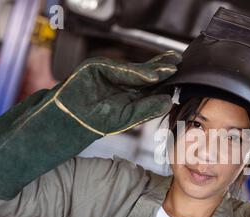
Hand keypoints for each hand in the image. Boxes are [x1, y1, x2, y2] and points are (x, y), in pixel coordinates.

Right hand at [55, 50, 181, 134]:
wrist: (68, 119)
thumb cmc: (94, 122)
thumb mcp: (126, 118)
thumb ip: (146, 110)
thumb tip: (168, 101)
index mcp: (130, 96)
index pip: (152, 86)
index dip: (166, 80)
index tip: (181, 77)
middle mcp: (122, 84)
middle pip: (146, 73)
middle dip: (163, 67)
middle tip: (180, 61)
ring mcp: (111, 74)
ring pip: (136, 69)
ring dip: (155, 66)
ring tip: (172, 64)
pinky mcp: (99, 67)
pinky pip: (121, 69)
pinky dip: (138, 72)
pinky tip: (154, 74)